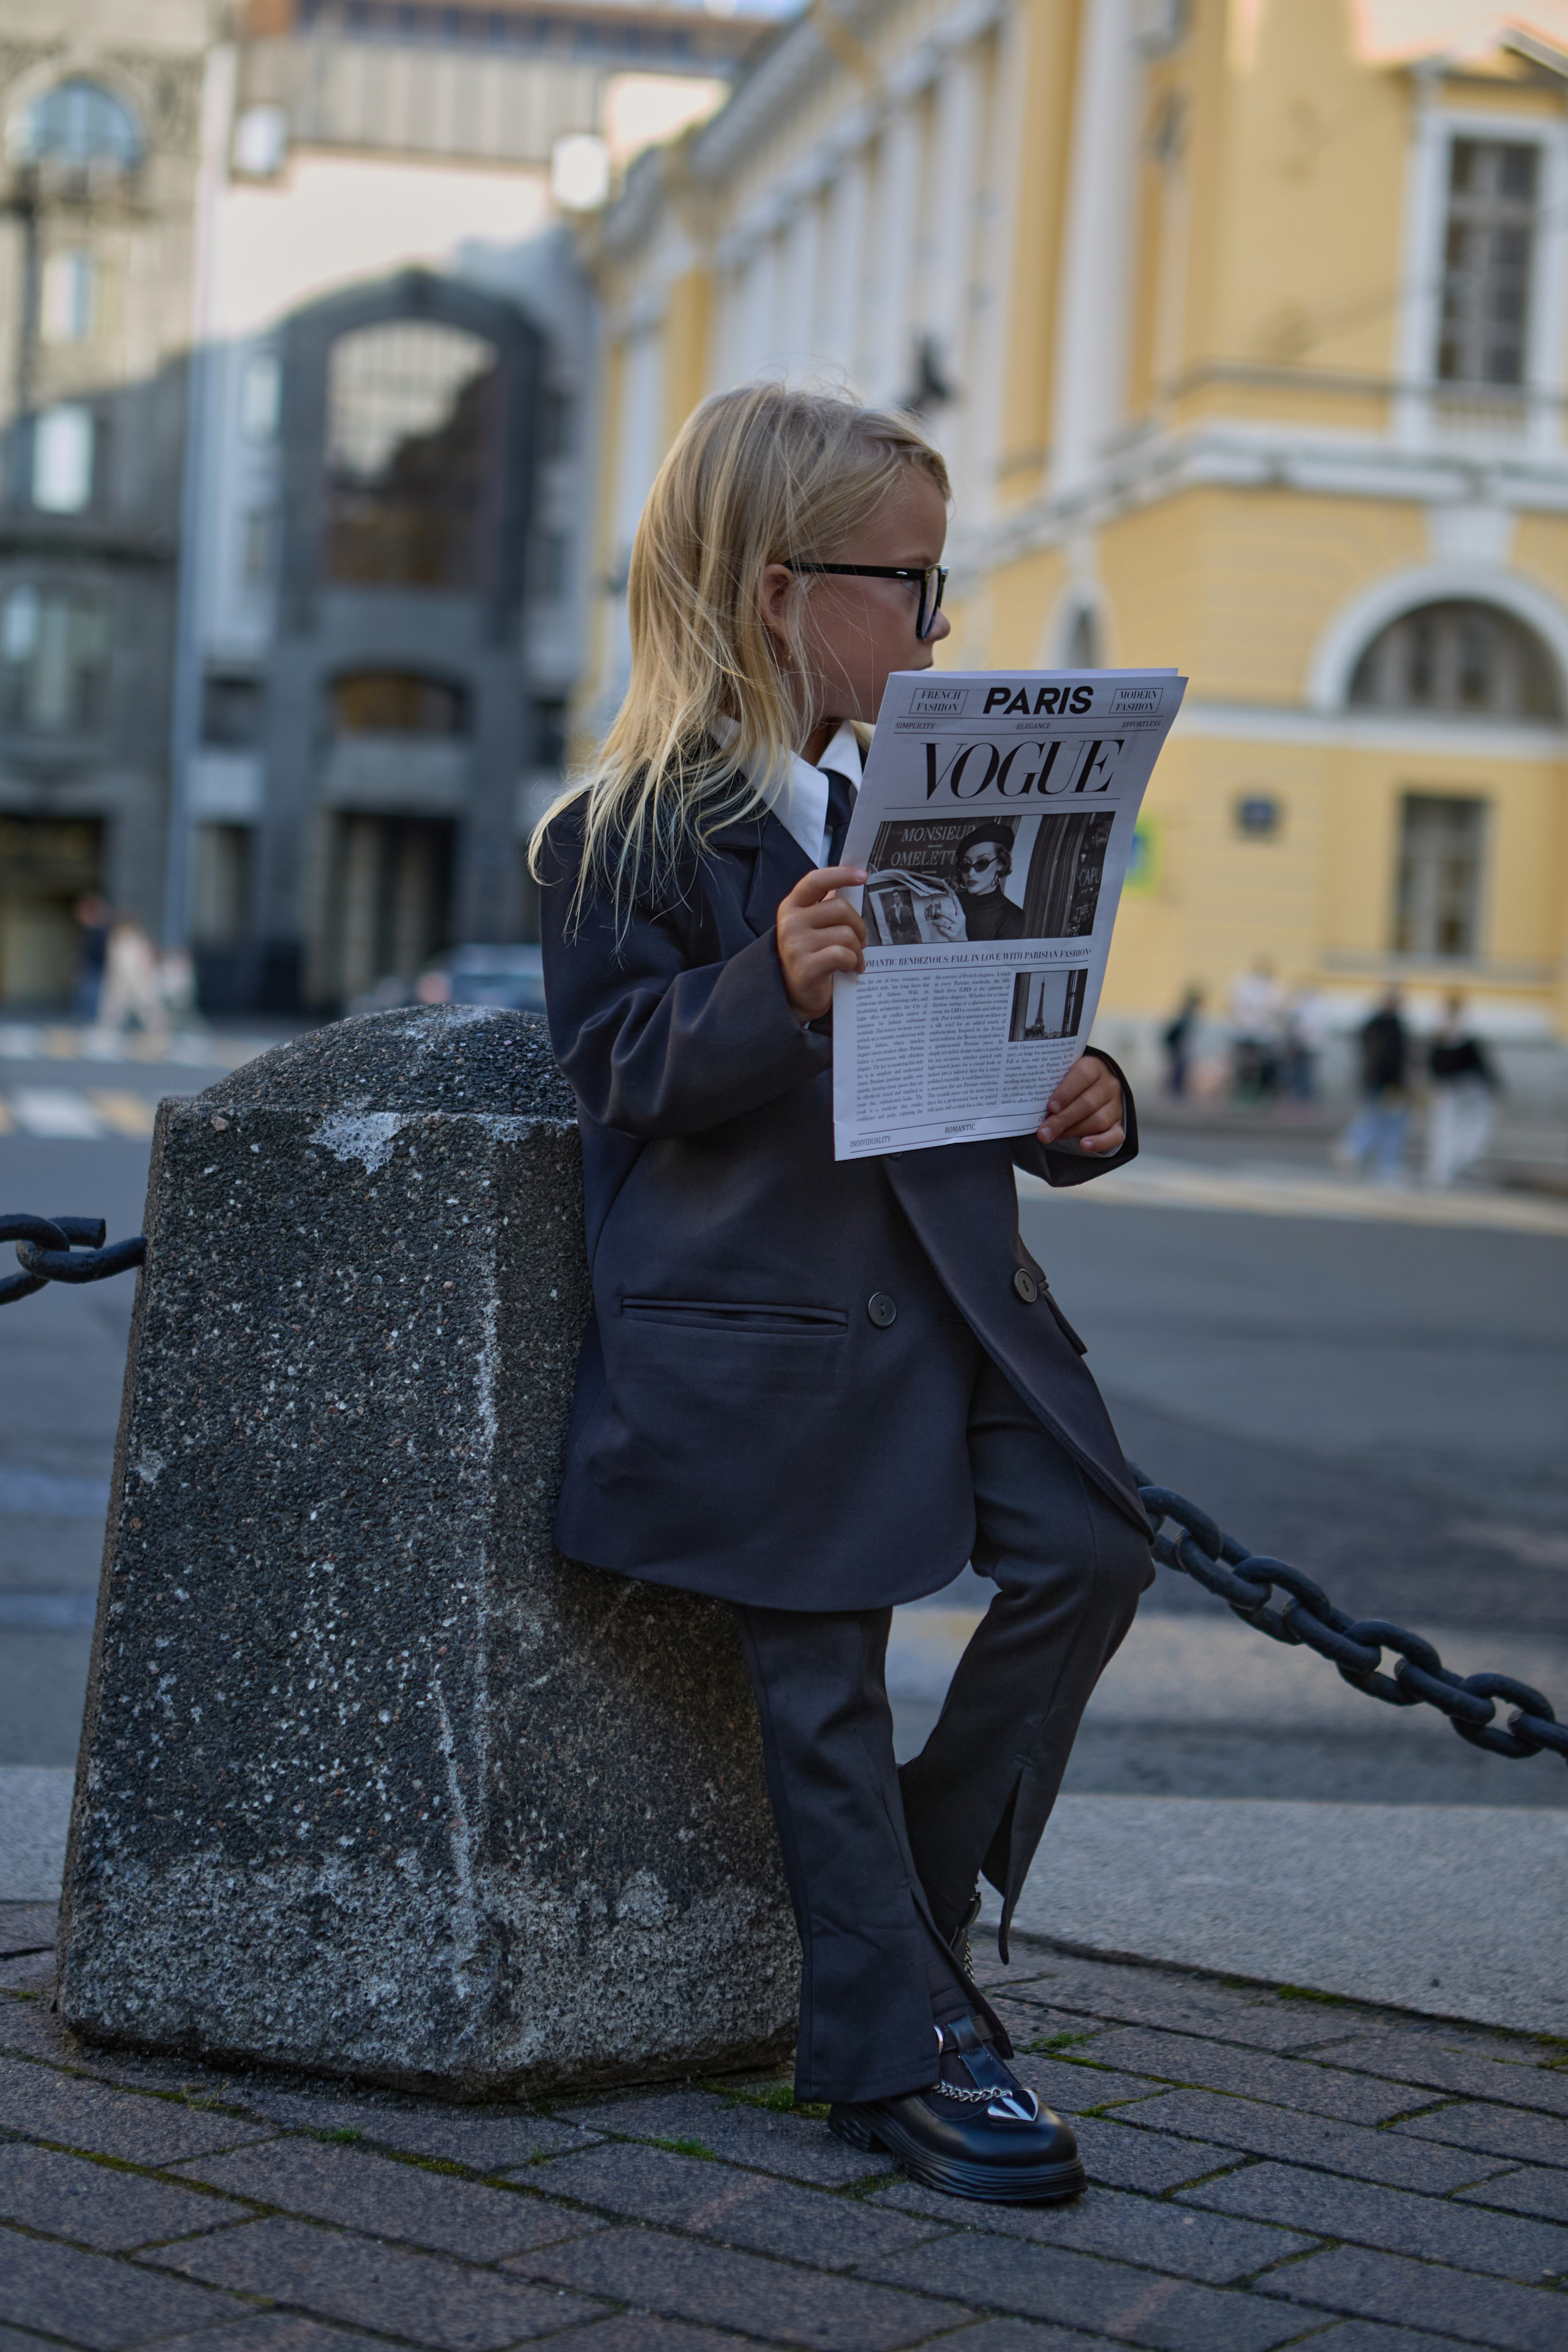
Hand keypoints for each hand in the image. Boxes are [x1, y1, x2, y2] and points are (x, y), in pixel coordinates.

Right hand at [777, 865, 867, 1021]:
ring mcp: (795, 946)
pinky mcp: (806, 968)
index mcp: (792, 906)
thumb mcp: (812, 926)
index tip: (863, 876)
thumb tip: (852, 882)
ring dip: (858, 950)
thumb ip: (827, 905)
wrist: (793, 994)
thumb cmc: (808, 955)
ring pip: (846, 934)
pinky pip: (843, 955)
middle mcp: (790, 923)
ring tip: (855, 960)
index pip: (816, 881)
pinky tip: (851, 969)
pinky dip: (854, 962)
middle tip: (861, 941)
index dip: (840, 875)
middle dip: (858, 926)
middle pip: (840, 909)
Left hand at [927, 895, 965, 942]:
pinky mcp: (953, 935)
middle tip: (937, 911)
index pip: (959, 907)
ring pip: (945, 923)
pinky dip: (940, 928)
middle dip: (942, 913)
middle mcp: (960, 922)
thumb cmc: (959, 930)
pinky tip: (938, 928)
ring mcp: (956, 928)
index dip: (956, 901)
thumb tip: (945, 909)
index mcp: (962, 917)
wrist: (962, 941)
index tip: (953, 895)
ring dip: (938, 922)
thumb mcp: (959, 921)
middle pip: (949, 915)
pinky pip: (944, 930)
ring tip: (934, 922)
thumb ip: (955, 915)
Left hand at [1037, 1053, 1124, 1154]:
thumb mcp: (1063, 1076)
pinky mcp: (1119, 1124)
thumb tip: (1030, 1106)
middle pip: (1087, 1103)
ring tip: (1054, 1137)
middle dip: (1063, 1119)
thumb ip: (1052, 1086)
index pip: (1083, 1075)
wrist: (1095, 1087)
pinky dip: (1099, 1142)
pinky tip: (1084, 1145)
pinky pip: (1115, 1136)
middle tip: (1044, 1132)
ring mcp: (1116, 1105)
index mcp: (1094, 1067)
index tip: (1050, 1106)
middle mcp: (1108, 1085)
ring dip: (1074, 1131)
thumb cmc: (1071, 1082)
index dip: (1066, 1092)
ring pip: (1099, 1120)